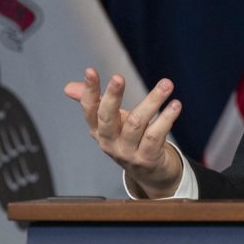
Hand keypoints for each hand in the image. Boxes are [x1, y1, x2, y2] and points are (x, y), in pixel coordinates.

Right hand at [64, 68, 183, 198]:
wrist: (150, 173)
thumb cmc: (131, 141)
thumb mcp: (113, 123)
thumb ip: (95, 104)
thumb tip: (68, 87)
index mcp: (98, 131)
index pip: (90, 109)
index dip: (88, 91)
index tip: (90, 71)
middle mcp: (110, 142)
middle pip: (107, 117)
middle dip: (112, 97)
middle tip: (118, 77)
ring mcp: (128, 152)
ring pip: (137, 123)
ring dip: (152, 101)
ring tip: (166, 84)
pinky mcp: (147, 159)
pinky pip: (156, 136)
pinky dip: (167, 118)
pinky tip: (176, 104)